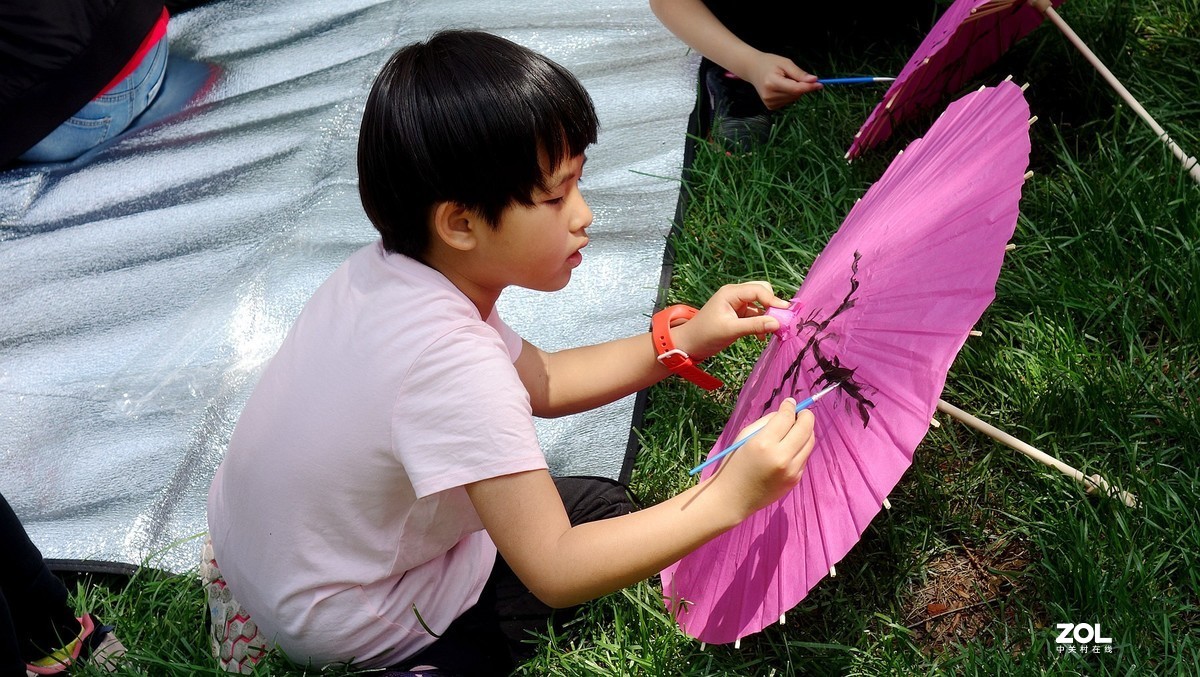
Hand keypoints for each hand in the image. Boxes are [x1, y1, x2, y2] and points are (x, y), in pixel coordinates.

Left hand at [672, 282, 788, 360]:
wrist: (689, 344)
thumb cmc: (705, 335)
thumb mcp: (731, 330)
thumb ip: (754, 325)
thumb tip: (777, 323)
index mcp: (731, 292)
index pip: (758, 290)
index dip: (773, 300)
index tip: (786, 313)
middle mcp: (735, 295)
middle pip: (762, 292)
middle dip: (772, 305)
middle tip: (781, 320)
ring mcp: (737, 304)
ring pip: (760, 305)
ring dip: (768, 316)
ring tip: (775, 332)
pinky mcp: (738, 315)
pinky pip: (756, 315)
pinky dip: (761, 323)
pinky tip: (762, 336)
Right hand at [709, 398, 816, 516]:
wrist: (733, 498)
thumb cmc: (734, 464)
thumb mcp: (745, 437)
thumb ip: (767, 422)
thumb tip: (787, 412)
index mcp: (764, 443)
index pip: (787, 417)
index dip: (790, 406)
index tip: (790, 402)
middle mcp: (781, 456)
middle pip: (806, 428)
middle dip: (805, 416)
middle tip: (800, 413)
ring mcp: (791, 470)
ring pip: (810, 442)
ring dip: (806, 431)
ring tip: (795, 429)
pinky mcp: (796, 479)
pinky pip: (804, 456)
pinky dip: (800, 448)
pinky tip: (789, 448)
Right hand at [742, 53, 821, 109]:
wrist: (754, 69)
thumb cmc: (770, 63)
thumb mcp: (785, 63)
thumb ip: (799, 73)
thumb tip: (814, 80)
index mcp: (772, 83)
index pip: (795, 89)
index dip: (809, 87)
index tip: (820, 84)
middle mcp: (769, 95)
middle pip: (796, 94)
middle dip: (801, 86)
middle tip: (792, 76)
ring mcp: (769, 103)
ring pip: (794, 99)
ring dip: (795, 90)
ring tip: (784, 80)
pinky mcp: (770, 107)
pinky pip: (788, 101)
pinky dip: (789, 95)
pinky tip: (781, 88)